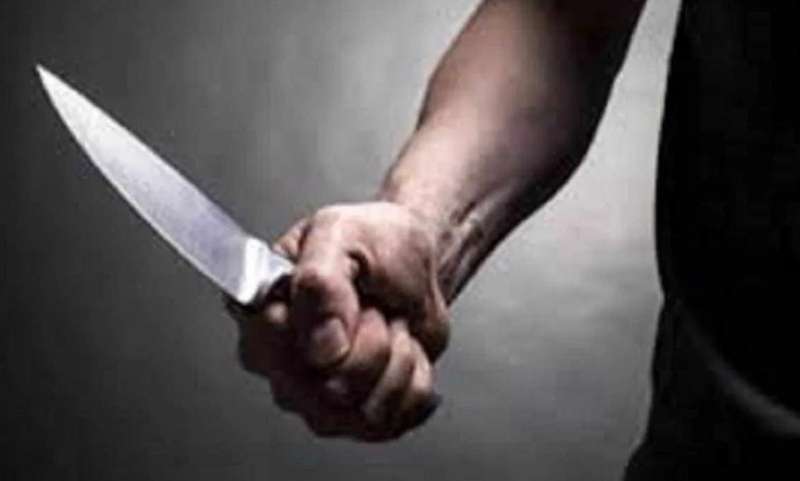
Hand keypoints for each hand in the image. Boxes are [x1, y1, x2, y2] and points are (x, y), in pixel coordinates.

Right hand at [228, 202, 449, 440]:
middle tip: (372, 305)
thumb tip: (320, 347)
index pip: (274, 348)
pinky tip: (404, 350)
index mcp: (262, 313)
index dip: (323, 326)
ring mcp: (316, 398)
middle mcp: (281, 364)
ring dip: (398, 360)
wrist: (420, 263)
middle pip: (328, 389)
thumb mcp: (341, 234)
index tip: (348, 294)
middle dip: (372, 340)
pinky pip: (394, 420)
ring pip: (364, 411)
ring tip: (389, 325)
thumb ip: (319, 279)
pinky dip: (416, 380)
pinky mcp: (356, 416)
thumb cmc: (374, 243)